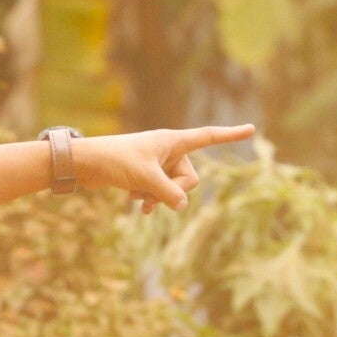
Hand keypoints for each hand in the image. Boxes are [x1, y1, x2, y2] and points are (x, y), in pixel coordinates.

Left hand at [75, 124, 254, 213]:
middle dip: (173, 190)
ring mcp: (157, 164)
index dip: (230, 135)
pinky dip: (149, 198)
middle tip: (149, 191)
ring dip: (157, 196)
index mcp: (172, 141)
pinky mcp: (145, 175)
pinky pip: (160, 192)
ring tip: (136, 196)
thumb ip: (168, 192)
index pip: (208, 137)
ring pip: (173, 189)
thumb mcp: (145, 178)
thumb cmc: (114, 161)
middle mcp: (168, 150)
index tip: (251, 129)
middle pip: (190, 178)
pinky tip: (135, 204)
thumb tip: (182, 207)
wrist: (85, 164)